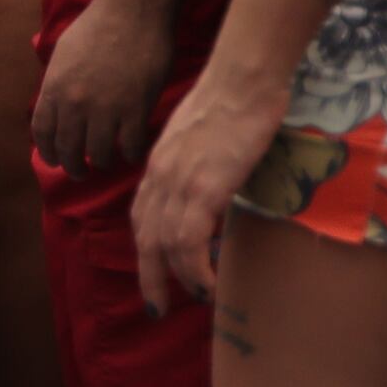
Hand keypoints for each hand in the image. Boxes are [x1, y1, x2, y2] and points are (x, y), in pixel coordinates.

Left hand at [30, 0, 171, 171]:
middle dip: (73, 166)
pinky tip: (133, 153)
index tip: (54, 160)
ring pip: (99, 154)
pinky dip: (131, 154)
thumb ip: (58, 82)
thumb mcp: (63, 53)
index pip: (42, 133)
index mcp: (53, 89)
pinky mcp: (136, 108)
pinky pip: (130, 145)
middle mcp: (74, 104)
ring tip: (107, 163)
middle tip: (81, 172)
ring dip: (102, 163)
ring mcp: (105, 109)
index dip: (47, 152)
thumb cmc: (98, 25)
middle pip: (68, 150)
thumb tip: (55, 102)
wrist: (133, 10)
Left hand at [126, 62, 285, 315]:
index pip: (142, 218)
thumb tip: (216, 191)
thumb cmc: (235, 102)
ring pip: (164, 245)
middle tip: (157, 307)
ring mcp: (178, 183)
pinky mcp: (202, 187)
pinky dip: (193, 268)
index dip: (146, 250)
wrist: (244, 79)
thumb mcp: (206, 140)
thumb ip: (202, 167)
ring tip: (193, 300)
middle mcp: (160, 178)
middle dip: (149, 277)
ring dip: (176, 279)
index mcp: (159, 167)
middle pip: (145, 238)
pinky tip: (205, 285)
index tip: (155, 275)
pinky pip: (187, 239)